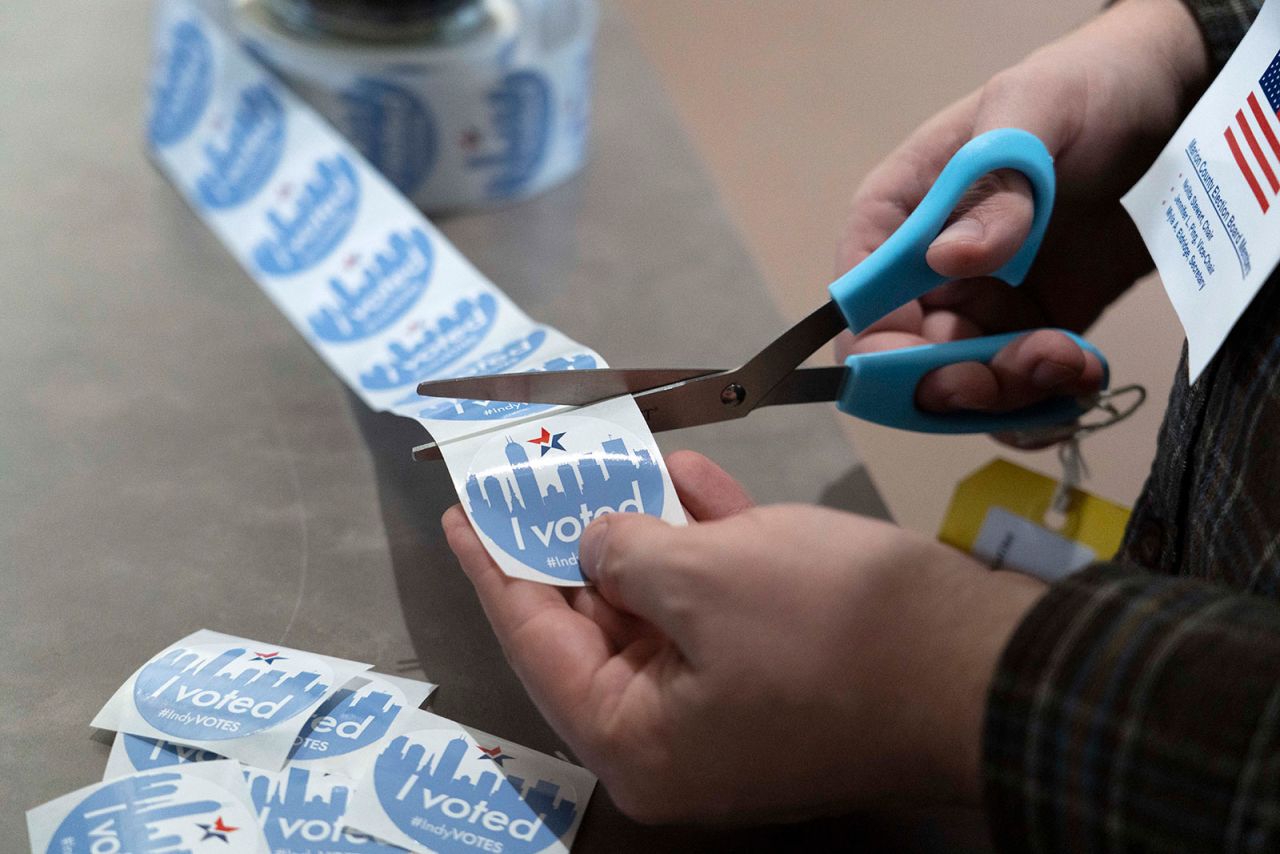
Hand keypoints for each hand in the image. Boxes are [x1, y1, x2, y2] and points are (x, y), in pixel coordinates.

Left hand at [443, 451, 1045, 821]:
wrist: (990, 661)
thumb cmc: (833, 629)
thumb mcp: (704, 578)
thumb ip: (623, 553)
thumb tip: (596, 541)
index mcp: (640, 742)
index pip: (539, 644)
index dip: (496, 569)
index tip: (461, 516)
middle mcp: (680, 735)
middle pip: (601, 623)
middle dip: (576, 537)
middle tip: (538, 473)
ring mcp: (737, 703)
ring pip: (667, 603)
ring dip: (647, 525)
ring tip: (608, 457)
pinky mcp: (787, 668)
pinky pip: (725, 600)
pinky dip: (708, 538)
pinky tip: (690, 477)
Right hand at [838, 0, 1208, 416]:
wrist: (1169, 109)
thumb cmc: (1083, 91)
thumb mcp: (1034, 109)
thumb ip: (992, 181)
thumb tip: (947, 258)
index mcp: (898, 217)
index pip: (859, 302)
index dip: (883, 350)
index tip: (942, 365)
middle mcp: (926, 274)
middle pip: (907, 364)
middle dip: (962, 384)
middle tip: (1028, 364)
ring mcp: (979, 309)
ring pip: (965, 392)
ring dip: (1015, 399)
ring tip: (1074, 361)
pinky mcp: (1033, 334)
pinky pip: (1018, 400)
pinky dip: (1047, 407)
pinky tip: (1084, 376)